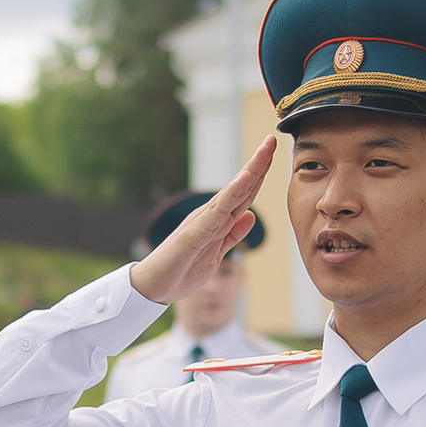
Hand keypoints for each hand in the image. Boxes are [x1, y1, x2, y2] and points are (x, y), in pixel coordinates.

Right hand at [130, 135, 276, 305]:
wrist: (152, 287)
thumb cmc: (180, 271)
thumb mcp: (216, 255)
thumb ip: (232, 235)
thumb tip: (251, 216)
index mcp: (218, 221)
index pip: (244, 194)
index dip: (260, 174)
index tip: (273, 152)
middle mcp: (211, 215)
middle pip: (241, 187)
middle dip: (259, 163)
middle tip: (272, 139)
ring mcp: (203, 221)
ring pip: (232, 193)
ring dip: (250, 171)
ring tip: (264, 150)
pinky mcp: (195, 233)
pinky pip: (218, 212)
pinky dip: (232, 193)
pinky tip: (245, 178)